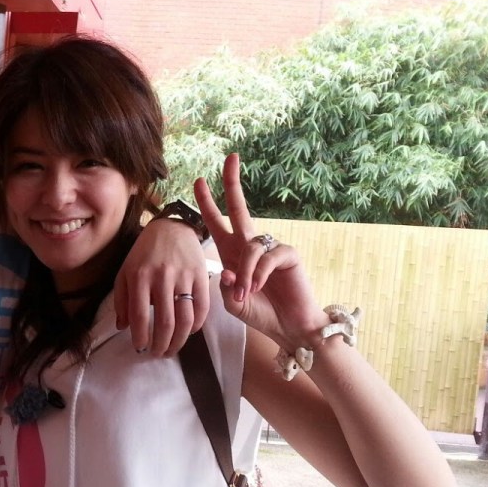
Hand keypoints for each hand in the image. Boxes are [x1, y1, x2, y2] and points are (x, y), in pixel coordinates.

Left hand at [113, 217, 208, 355]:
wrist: (171, 228)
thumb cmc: (144, 254)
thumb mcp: (125, 272)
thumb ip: (121, 300)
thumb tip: (122, 327)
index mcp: (139, 277)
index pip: (140, 316)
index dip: (141, 337)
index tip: (140, 349)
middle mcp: (162, 277)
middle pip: (165, 322)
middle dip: (161, 345)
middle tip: (158, 354)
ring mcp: (183, 277)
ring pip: (185, 319)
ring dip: (179, 341)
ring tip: (172, 349)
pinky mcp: (201, 276)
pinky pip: (202, 307)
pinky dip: (197, 325)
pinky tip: (189, 332)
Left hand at [194, 154, 324, 348]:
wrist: (289, 328)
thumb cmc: (261, 313)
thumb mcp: (232, 303)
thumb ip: (223, 287)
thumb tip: (223, 270)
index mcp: (233, 254)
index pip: (217, 223)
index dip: (208, 203)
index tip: (198, 181)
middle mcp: (250, 246)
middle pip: (240, 208)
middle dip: (233, 183)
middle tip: (229, 158)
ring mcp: (270, 248)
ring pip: (249, 245)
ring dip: (243, 271)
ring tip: (244, 293)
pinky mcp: (288, 255)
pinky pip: (267, 256)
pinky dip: (258, 273)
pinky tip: (256, 287)